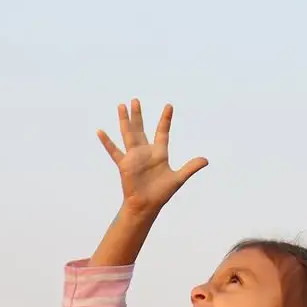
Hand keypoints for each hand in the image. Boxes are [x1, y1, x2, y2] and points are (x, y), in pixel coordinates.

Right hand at [97, 100, 207, 217]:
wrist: (146, 205)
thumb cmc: (161, 194)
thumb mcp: (178, 179)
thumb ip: (190, 168)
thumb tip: (206, 160)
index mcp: (159, 153)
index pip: (162, 132)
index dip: (165, 120)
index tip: (169, 106)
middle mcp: (145, 152)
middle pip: (141, 129)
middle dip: (138, 115)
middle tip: (135, 100)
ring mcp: (133, 157)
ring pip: (128, 134)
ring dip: (125, 120)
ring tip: (121, 106)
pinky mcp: (124, 164)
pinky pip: (114, 151)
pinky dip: (107, 142)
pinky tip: (100, 131)